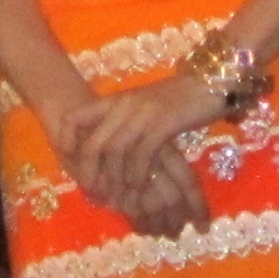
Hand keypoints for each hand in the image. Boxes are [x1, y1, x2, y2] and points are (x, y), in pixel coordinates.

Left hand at [56, 75, 219, 232]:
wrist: (213, 79)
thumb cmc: (179, 98)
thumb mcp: (144, 106)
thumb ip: (125, 123)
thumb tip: (108, 154)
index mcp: (115, 100)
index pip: (75, 118)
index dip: (65, 141)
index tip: (67, 162)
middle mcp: (124, 104)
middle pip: (93, 144)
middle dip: (90, 174)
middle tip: (95, 194)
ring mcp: (143, 113)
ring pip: (116, 152)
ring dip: (116, 180)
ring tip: (119, 198)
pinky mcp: (163, 122)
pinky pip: (141, 154)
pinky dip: (137, 176)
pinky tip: (139, 189)